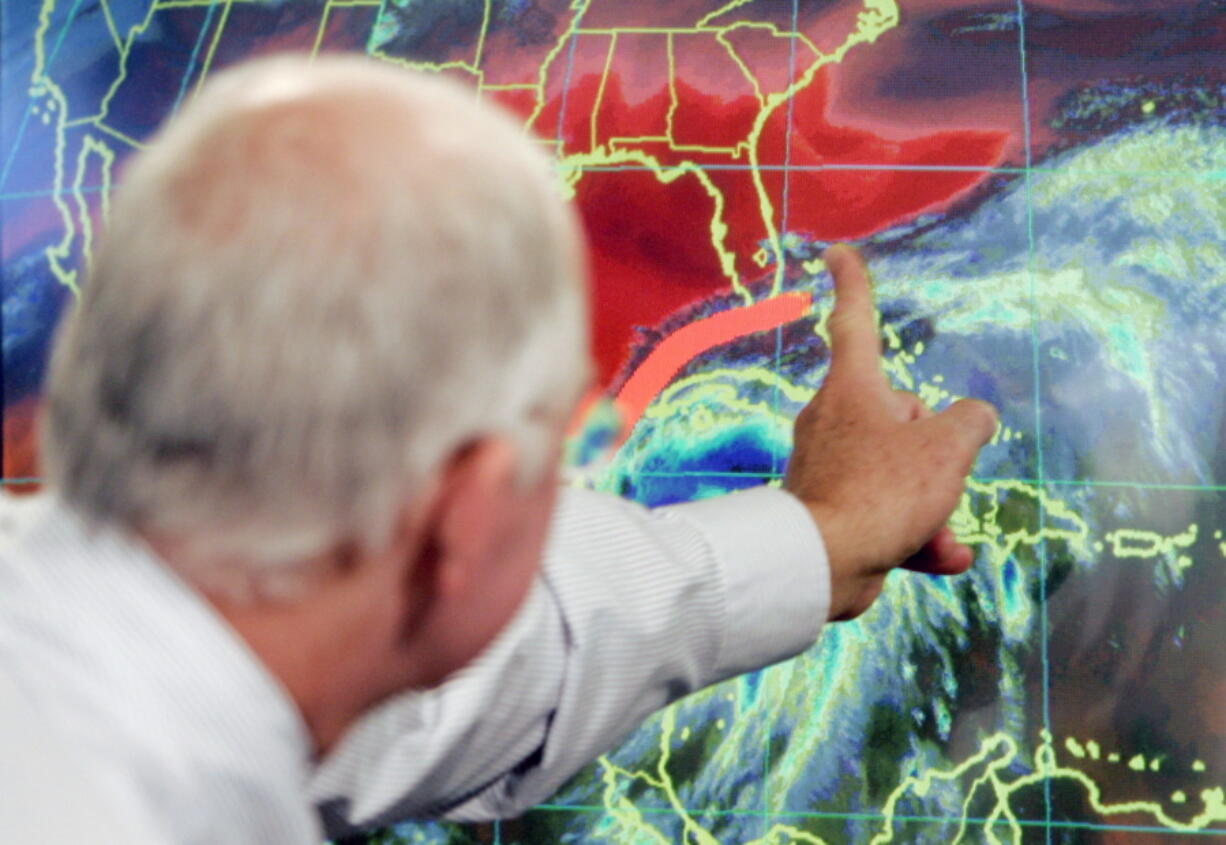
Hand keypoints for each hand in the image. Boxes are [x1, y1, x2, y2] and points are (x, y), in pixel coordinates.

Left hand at [784, 245, 997, 621]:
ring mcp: (827, 465)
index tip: (836, 253)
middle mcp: (832, 419)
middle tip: (931, 478)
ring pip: (899, 472)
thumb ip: (969, 422)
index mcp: (852, 388)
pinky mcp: (830, 510)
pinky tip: (941, 557)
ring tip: (933, 528)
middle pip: (901, 417)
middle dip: (932, 452)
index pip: (854, 321)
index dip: (852, 284)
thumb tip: (972, 418)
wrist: (823, 564)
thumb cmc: (880, 491)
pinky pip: (886, 514)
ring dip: (931, 504)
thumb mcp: (946, 448)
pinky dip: (916, 536)